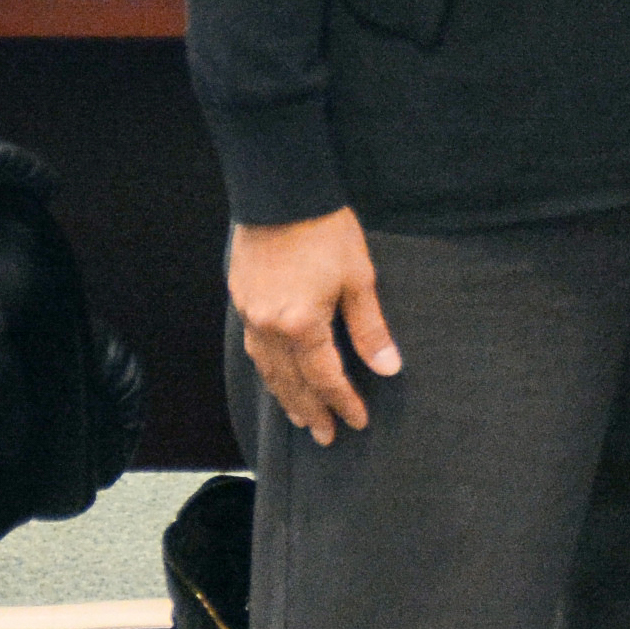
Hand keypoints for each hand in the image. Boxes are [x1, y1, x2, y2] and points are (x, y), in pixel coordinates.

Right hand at [229, 207, 396, 441]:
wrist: (281, 192)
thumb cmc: (325, 231)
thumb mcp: (359, 279)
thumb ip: (370, 329)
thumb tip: (387, 368)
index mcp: (301, 324)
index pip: (325, 378)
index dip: (343, 402)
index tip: (356, 422)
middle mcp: (269, 326)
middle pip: (291, 382)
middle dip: (311, 411)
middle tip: (324, 436)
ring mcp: (251, 313)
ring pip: (267, 368)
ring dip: (285, 395)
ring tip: (300, 416)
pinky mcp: (241, 298)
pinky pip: (254, 347)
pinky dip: (268, 369)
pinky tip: (276, 375)